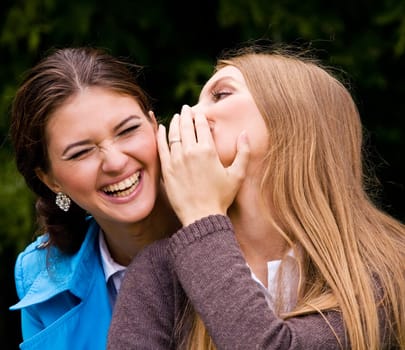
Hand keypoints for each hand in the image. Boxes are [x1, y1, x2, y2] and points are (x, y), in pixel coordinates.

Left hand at [157, 105, 249, 225]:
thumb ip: (243, 152)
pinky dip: (161, 136)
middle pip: (186, 126)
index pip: (202, 126)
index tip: (199, 111)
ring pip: (174, 134)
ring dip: (175, 122)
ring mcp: (176, 160)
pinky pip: (161, 147)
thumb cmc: (221, 197)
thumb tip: (245, 133)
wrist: (201, 216)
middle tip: (186, 108)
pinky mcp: (167, 169)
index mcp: (208, 151)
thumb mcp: (237, 175)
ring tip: (177, 116)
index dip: (200, 116)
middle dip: (186, 115)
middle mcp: (190, 152)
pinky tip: (162, 129)